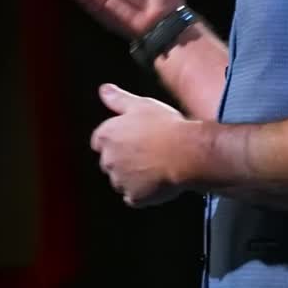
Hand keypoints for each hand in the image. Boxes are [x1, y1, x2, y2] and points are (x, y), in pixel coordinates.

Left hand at [90, 83, 189, 206]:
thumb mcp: (141, 104)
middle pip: (109, 163)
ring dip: (132, 178)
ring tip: (155, 167)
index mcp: (106, 136)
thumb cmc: (165, 126)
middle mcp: (108, 159)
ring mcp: (120, 180)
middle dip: (123, 160)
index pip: (99, 142)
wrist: (187, 153)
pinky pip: (134, 198)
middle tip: (147, 153)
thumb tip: (103, 89)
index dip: (117, 140)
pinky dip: (142, 194)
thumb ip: (118, 99)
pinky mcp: (134, 197)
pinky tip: (156, 183)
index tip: (132, 140)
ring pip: (121, 181)